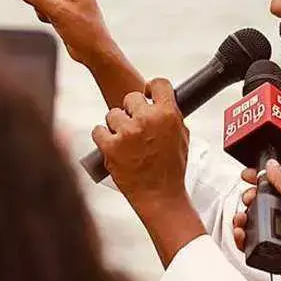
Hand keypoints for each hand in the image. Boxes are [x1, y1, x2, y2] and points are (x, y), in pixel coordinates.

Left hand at [92, 79, 190, 214]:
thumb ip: (172, 117)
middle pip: (130, 98)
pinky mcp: (110, 147)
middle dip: (131, 110)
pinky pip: (98, 131)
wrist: (160, 196)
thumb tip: (161, 104)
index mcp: (168, 115)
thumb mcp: (182, 137)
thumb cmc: (171, 170)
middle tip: (134, 125)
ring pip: (112, 114)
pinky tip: (111, 145)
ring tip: (124, 141)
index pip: (159, 84)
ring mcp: (127, 133)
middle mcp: (147, 120)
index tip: (146, 94)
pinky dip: (102, 138)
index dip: (151, 88)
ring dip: (115, 125)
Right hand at [233, 159, 280, 280]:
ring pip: (253, 224)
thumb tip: (272, 166)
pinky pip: (251, 244)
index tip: (247, 176)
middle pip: (260, 204)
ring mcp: (279, 235)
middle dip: (249, 199)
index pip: (274, 186)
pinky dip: (243, 239)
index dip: (259, 179)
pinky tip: (242, 233)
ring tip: (242, 217)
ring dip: (243, 219)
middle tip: (248, 198)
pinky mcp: (271, 252)